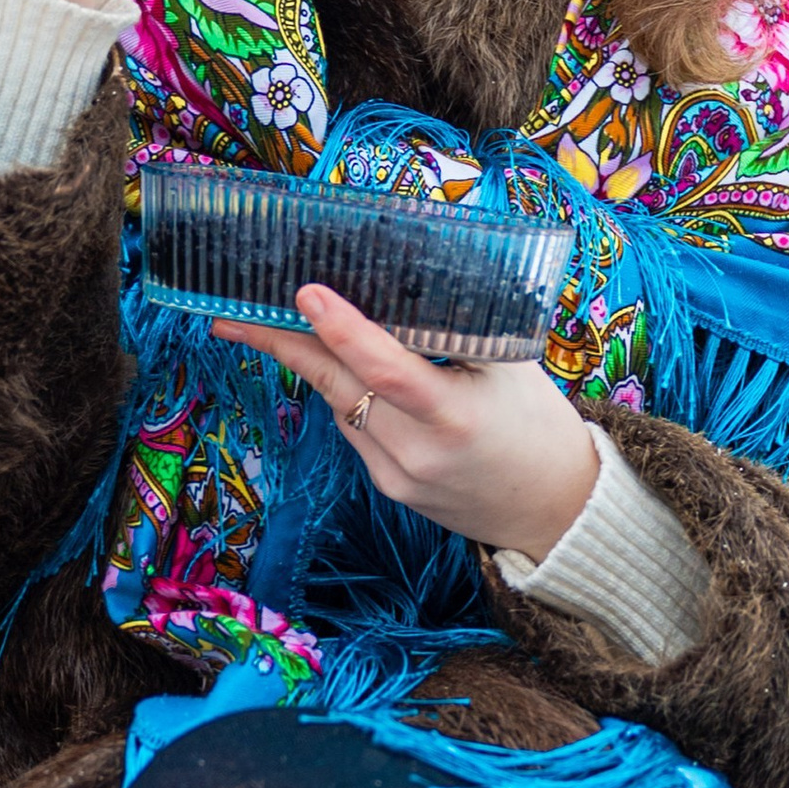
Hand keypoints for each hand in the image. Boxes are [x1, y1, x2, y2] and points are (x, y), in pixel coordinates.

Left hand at [218, 283, 601, 558]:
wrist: (556, 511)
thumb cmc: (540, 425)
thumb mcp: (512, 366)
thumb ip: (460, 328)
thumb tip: (404, 277)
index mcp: (456, 418)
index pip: (386, 370)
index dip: (343, 330)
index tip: (305, 293)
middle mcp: (417, 453)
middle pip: (337, 387)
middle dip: (281, 345)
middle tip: (232, 312)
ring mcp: (397, 476)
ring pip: (339, 405)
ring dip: (316, 362)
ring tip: (284, 323)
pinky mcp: (389, 487)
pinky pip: (353, 428)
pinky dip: (347, 392)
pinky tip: (347, 367)